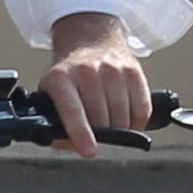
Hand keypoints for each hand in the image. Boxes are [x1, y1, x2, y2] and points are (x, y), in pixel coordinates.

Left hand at [38, 12, 150, 158]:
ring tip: (107, 120)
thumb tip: (74, 146)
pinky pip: (142, 112)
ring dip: (118, 130)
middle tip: (94, 131)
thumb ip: (56, 124)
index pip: (72, 110)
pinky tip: (124, 116)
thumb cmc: (69, 77)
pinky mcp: (134, 72)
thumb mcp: (50, 94)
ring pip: (123, 119)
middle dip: (99, 135)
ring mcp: (113, 70)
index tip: (89, 151)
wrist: (90, 41)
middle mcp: (87, 72)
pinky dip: (136, 123)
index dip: (81, 133)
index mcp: (61, 79)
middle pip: (101, 121)